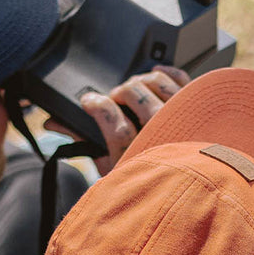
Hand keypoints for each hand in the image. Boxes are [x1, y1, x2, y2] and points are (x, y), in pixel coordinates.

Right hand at [44, 65, 190, 174]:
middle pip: (136, 96)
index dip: (97, 106)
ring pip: (157, 83)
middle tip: (115, 98)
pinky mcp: (199, 107)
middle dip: (120, 92)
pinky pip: (181, 78)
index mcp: (140, 155)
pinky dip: (166, 72)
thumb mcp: (110, 165)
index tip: (88, 100)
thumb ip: (82, 140)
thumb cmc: (147, 175)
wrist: (190, 182)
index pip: (116, 126)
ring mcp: (185, 119)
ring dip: (140, 81)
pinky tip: (155, 75)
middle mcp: (166, 134)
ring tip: (134, 90)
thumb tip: (54, 122)